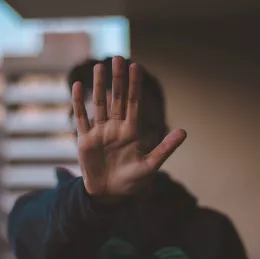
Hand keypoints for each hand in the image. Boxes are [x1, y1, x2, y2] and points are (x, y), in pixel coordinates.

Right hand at [72, 56, 186, 199]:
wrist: (110, 194)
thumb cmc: (131, 182)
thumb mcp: (151, 166)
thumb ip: (165, 148)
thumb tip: (185, 131)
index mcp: (131, 131)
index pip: (134, 103)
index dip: (135, 85)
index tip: (135, 66)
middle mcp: (116, 127)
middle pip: (117, 98)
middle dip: (118, 79)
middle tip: (117, 58)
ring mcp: (100, 132)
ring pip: (100, 104)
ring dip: (99, 86)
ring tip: (99, 67)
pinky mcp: (85, 140)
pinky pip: (82, 118)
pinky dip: (79, 102)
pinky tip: (78, 86)